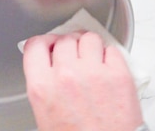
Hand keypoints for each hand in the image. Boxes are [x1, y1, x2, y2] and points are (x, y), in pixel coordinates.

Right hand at [23, 32, 143, 130]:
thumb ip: (44, 87)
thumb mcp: (45, 117)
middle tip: (74, 56)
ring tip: (92, 59)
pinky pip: (112, 49)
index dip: (44, 43)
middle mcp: (66, 75)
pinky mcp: (119, 74)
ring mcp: (94, 72)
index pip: (35, 46)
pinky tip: (107, 68)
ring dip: (89, 46)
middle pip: (64, 39)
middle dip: (69, 46)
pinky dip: (110, 55)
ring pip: (89, 38)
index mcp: (42, 88)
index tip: (50, 45)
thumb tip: (48, 66)